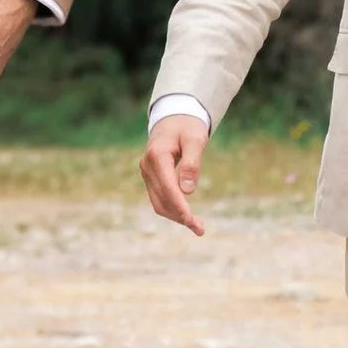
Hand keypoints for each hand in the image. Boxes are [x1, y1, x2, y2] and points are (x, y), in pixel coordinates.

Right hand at [140, 113, 208, 236]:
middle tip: (200, 229)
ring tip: (198, 227)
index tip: (192, 220)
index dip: (180, 206)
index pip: (168, 187)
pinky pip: (160, 198)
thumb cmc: (188, 126)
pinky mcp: (151, 178)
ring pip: (159, 203)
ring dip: (177, 216)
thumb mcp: (195, 139)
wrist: (174, 118)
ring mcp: (147, 173)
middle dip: (181, 216)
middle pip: (162, 200)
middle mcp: (147, 167)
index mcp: (157, 156)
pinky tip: (188, 216)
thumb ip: (192, 163)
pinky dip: (173, 209)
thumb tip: (188, 191)